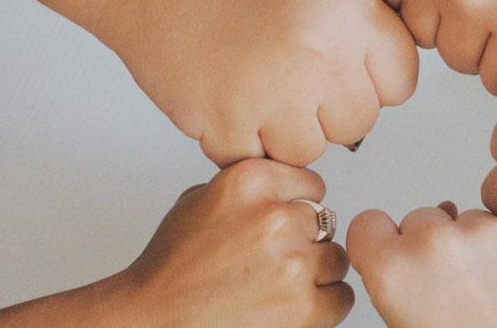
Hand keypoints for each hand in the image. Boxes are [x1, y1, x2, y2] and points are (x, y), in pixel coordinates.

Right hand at [94, 0, 418, 166]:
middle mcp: (317, 53)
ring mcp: (272, 94)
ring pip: (309, 151)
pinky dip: (239, 140)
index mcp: (350, 12)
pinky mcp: (226, 125)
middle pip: (357, 124)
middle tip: (289, 77)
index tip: (344, 72)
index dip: (370, 81)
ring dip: (283, 131)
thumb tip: (384, 91)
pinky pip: (255, 161)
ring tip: (254, 84)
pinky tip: (226, 96)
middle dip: (327, 109)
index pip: (400, 83)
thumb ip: (362, 37)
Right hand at [109, 158, 354, 327]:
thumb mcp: (199, 199)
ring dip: (317, 273)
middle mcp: (273, 217)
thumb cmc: (171, 268)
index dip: (299, 207)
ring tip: (278, 285)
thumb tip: (287, 189)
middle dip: (305, 241)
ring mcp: (292, 263)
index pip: (312, 183)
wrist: (155, 318)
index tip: (285, 224)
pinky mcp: (303, 307)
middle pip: (326, 222)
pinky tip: (291, 306)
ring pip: (337, 259)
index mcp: (249, 182)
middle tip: (274, 261)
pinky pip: (341, 297)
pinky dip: (323, 305)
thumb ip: (249, 188)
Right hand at [347, 202, 496, 327]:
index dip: (384, 241)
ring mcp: (490, 232)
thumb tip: (399, 257)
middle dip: (433, 247)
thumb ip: (396, 285)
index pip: (369, 224)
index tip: (396, 252)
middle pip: (421, 218)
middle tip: (455, 289)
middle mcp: (438, 244)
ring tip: (495, 294)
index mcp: (396, 272)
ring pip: (470, 219)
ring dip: (478, 246)